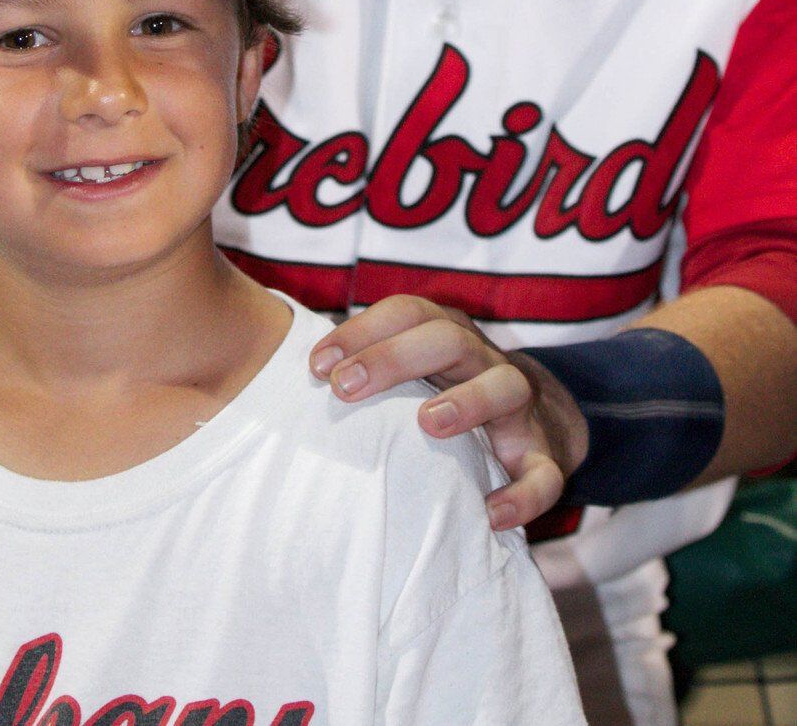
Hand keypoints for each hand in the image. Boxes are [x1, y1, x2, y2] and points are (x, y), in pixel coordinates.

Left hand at [309, 295, 589, 529]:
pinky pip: (543, 475)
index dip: (359, 331)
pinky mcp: (546, 455)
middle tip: (345, 388)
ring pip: (505, 387)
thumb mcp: (415, 370)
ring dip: (466, 401)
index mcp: (446, 332)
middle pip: (447, 338)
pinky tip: (489, 514)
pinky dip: (522, 495)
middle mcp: (483, 359)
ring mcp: (520, 406)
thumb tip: (282, 385)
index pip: (405, 312)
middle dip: (395, 358)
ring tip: (427, 423)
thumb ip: (364, 370)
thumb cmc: (450, 390)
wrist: (544, 417)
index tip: (314, 366)